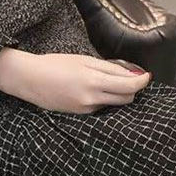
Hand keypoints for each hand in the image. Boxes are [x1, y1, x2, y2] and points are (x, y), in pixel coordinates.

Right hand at [0, 49, 151, 113]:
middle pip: (126, 99)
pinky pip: (100, 108)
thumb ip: (110, 68)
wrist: (29, 79)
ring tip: (103, 82)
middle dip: (130, 89)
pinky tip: (89, 90)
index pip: (129, 86)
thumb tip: (133, 75)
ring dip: (116, 94)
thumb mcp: (84, 60)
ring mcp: (85, 109)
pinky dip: (102, 99)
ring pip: (114, 104)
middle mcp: (91, 99)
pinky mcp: (80, 115)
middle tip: (125, 77)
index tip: (146, 76)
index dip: (141, 81)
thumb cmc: (55, 64)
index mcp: (93, 81)